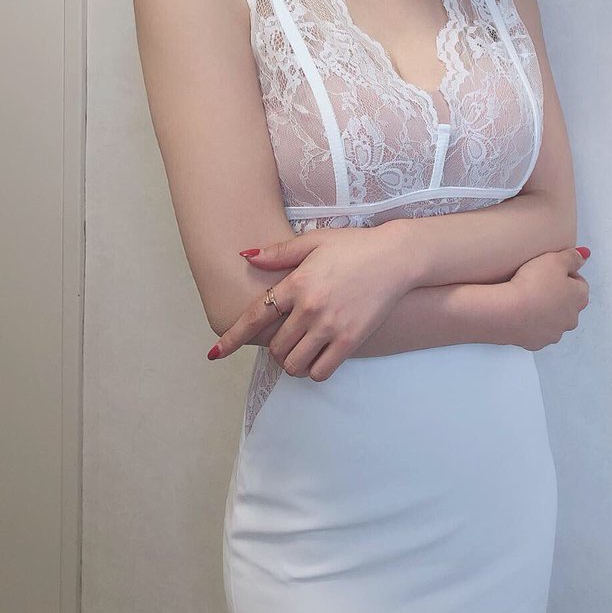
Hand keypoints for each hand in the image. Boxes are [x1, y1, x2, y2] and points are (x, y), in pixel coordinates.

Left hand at [207, 227, 408, 380]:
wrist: (396, 257)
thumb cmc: (354, 246)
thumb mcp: (314, 241)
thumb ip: (279, 252)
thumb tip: (246, 256)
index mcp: (296, 283)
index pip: (255, 316)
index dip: (232, 337)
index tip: (215, 352)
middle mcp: (310, 308)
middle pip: (275, 346)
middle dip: (274, 346)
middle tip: (285, 338)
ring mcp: (330, 327)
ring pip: (294, 364)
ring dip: (291, 361)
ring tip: (300, 350)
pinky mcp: (350, 341)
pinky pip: (320, 371)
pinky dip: (314, 369)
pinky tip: (318, 357)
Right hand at [506, 247, 589, 351]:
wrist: (509, 312)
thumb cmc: (533, 284)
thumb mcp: (555, 259)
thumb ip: (572, 257)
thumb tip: (584, 255)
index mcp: (580, 297)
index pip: (579, 283)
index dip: (564, 274)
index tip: (550, 270)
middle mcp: (572, 318)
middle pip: (567, 303)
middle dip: (556, 294)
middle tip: (538, 283)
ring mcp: (555, 332)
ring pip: (553, 319)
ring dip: (544, 310)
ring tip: (527, 298)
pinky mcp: (537, 342)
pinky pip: (536, 331)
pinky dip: (531, 323)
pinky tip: (520, 312)